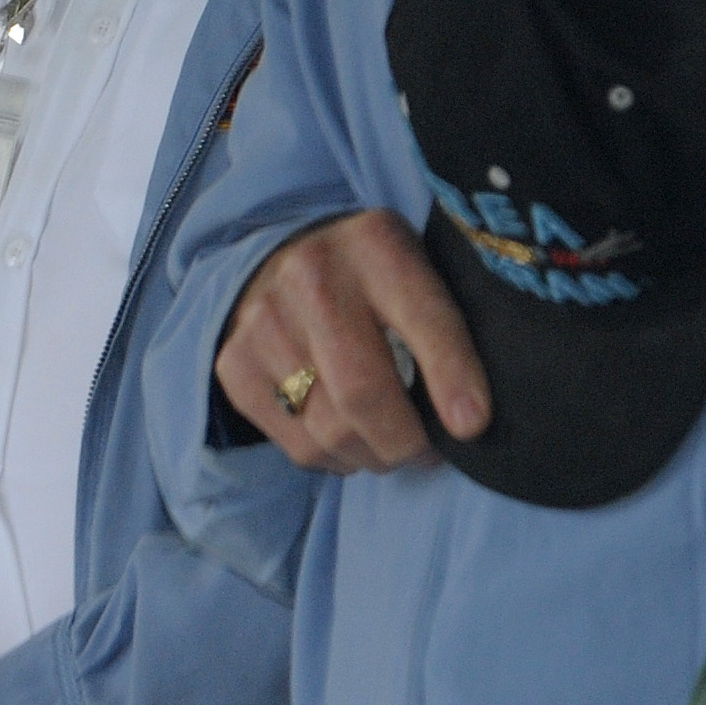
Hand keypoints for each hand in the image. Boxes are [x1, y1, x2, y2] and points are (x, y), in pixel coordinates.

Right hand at [214, 209, 488, 471]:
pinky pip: (297, 446)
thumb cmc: (371, 281)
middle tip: (425, 451)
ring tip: (385, 442)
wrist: (280, 260)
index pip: (422, 318)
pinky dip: (333, 458)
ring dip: (371, 456)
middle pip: (362, 393)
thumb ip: (448, 330)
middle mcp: (311, 276)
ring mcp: (263, 321)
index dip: (451, 377)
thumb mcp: (419, 276)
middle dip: (407, 443)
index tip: (472, 426)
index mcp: (377, 246)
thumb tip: (469, 421)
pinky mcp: (234, 364)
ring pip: (329, 432)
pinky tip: (344, 435)